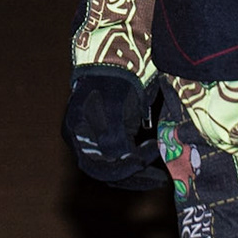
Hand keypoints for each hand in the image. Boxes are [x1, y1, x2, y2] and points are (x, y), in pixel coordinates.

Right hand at [63, 68, 166, 189]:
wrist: (114, 60)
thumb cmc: (111, 78)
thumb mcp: (111, 105)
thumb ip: (115, 136)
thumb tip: (129, 164)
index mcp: (76, 132)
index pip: (95, 165)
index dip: (120, 169)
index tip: (144, 164)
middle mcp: (81, 141)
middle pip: (105, 171)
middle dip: (133, 176)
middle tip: (159, 177)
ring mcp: (95, 141)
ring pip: (115, 168)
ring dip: (138, 173)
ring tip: (161, 175)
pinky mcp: (109, 138)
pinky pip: (122, 159)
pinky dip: (138, 162)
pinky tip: (153, 157)